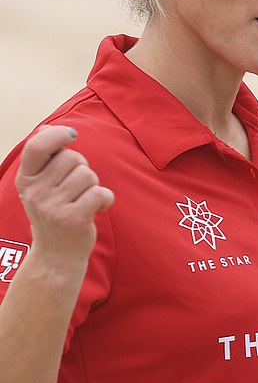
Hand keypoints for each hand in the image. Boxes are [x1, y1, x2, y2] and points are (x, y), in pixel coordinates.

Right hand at [15, 125, 113, 262]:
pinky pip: (100, 193)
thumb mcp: (40, 185)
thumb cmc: (53, 212)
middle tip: (77, 188)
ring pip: (88, 175)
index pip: (36, 146)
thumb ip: (44, 158)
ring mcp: (53, 207)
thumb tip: (47, 128)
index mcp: (25, 180)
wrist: (56, 254)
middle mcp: (35, 193)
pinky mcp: (73, 219)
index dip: (56, 135)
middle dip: (82, 168)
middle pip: (72, 158)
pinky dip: (106, 199)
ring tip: (84, 200)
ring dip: (93, 185)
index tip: (72, 135)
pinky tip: (98, 208)